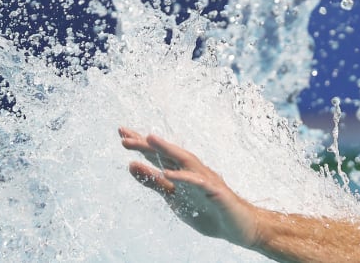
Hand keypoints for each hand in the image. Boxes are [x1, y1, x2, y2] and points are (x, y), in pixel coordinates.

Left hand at [119, 127, 261, 247]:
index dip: (141, 144)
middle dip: (148, 144)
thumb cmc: (207, 210)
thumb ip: (153, 181)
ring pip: (185, 160)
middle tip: (125, 135)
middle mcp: (193, 171)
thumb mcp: (173, 197)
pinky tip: (170, 173)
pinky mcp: (216, 192)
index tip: (122, 133)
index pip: (159, 155)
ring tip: (150, 140)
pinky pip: (199, 183)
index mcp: (182, 172)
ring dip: (167, 149)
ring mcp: (206, 180)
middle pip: (169, 153)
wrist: (238, 226)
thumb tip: (130, 165)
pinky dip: (185, 177)